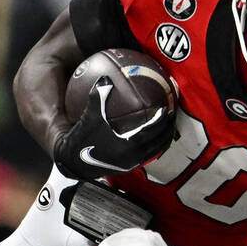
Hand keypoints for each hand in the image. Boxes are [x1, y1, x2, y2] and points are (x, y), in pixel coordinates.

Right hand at [53, 84, 172, 179]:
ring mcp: (133, 163)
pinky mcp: (128, 168)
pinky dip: (154, 146)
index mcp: (129, 143)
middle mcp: (135, 155)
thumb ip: (98, 96)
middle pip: (161, 141)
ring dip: (164, 139)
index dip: (162, 119)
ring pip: (157, 151)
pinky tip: (152, 138)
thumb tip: (105, 78)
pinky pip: (148, 156)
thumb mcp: (90, 116)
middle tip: (172, 116)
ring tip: (167, 127)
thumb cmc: (82, 138)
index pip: (154, 129)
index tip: (167, 108)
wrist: (74, 162)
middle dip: (169, 128)